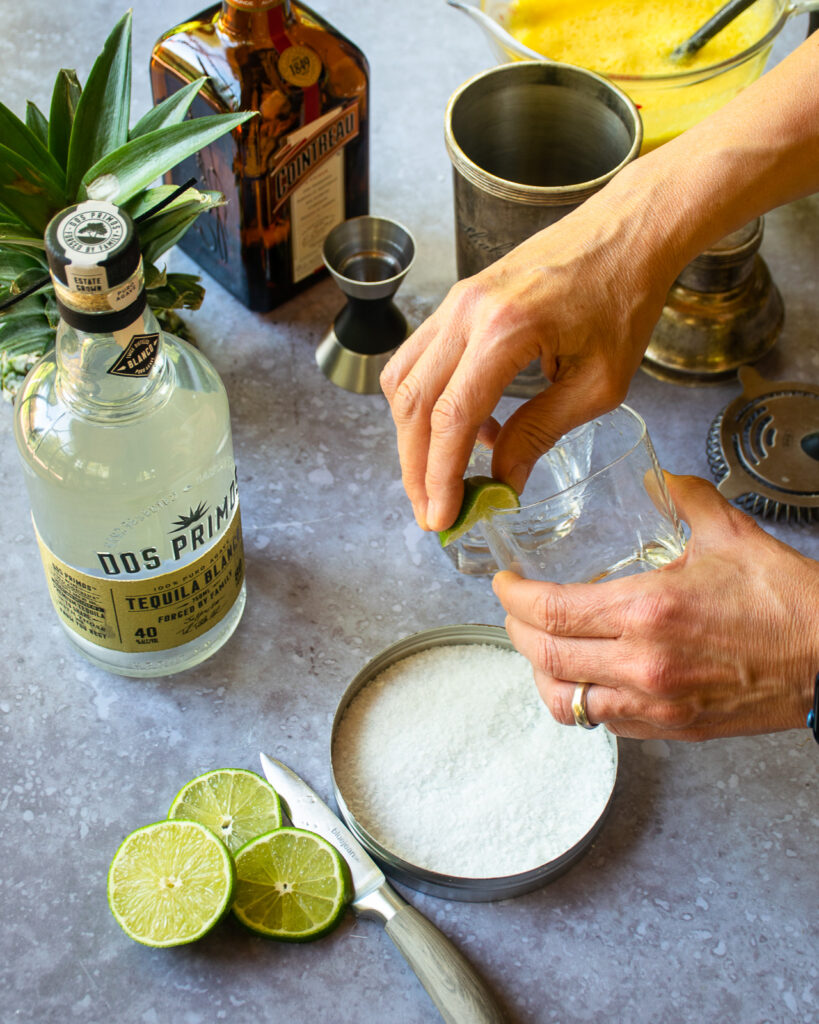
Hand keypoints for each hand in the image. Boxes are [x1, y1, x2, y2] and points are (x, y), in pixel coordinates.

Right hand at [380, 182, 678, 532]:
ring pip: (403, 380)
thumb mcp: (598, 383)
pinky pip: (418, 358)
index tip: (441, 517)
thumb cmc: (624, 299)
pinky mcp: (458, 300)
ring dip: (411, 437)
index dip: (439, 475)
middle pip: (413, 403)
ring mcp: (455, 301)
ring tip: (436, 478)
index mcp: (506, 329)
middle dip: (415, 467)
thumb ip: (542, 433)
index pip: (451, 417)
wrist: (627, 232)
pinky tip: (462, 429)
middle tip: (429, 511)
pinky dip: (426, 402)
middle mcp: (467, 311)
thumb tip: (503, 483)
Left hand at [493, 474, 818, 740]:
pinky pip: (602, 722)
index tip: (504, 583)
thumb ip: (681, 497)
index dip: (513, 598)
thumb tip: (652, 477)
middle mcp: (643, 665)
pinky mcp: (670, 729)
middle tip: (513, 609)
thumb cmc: (787, 602)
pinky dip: (579, 698)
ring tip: (541, 646)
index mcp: (648, 612)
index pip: (551, 611)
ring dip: (541, 672)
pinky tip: (584, 675)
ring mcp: (654, 705)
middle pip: (545, 657)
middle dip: (515, 630)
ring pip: (565, 701)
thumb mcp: (729, 533)